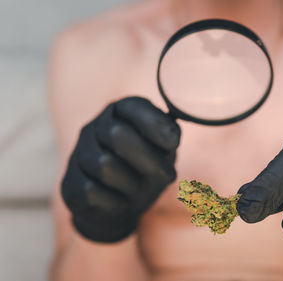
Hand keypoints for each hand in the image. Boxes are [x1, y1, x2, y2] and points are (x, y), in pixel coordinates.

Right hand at [61, 97, 179, 242]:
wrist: (121, 206)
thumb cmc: (149, 170)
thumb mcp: (166, 150)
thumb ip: (168, 137)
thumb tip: (170, 136)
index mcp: (122, 111)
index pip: (134, 107)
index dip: (154, 125)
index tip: (172, 144)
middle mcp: (96, 127)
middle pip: (117, 135)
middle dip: (148, 161)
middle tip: (164, 177)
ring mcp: (78, 154)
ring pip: (104, 165)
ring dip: (132, 184)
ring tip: (138, 189)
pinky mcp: (69, 183)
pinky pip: (91, 191)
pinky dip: (115, 201)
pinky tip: (120, 201)